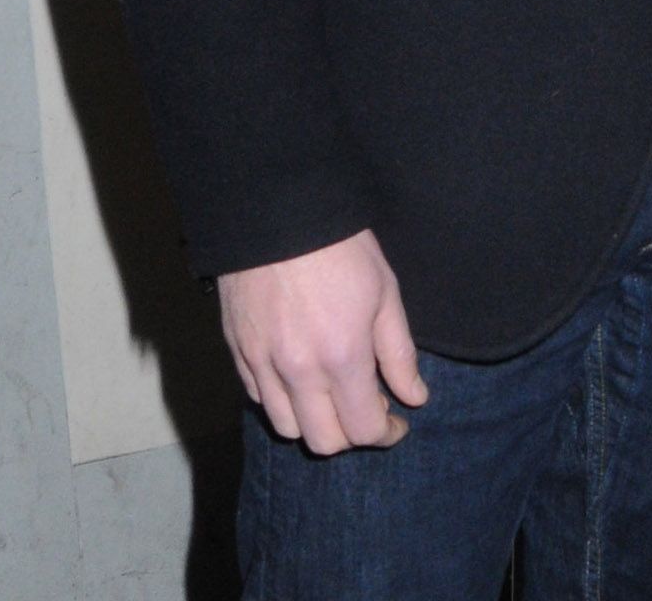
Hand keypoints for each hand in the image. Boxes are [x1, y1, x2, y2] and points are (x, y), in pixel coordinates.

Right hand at [218, 229, 428, 454]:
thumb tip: (414, 398)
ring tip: (332, 393)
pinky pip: (258, 399)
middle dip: (351, 435)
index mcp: (342, 356)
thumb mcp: (385, 292)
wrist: (279, 210)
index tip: (397, 423)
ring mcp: (262, 364)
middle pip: (323, 442)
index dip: (386, 434)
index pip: (363, 429)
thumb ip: (399, 354)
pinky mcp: (237, 352)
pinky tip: (299, 376)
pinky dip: (282, 399)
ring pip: (287, 427)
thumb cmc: (342, 246)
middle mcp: (298, 371)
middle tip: (367, 407)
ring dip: (314, 421)